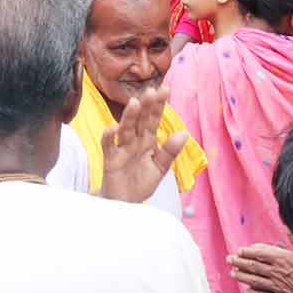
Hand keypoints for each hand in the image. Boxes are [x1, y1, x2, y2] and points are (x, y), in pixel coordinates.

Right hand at [99, 84, 185, 203]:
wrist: (124, 204)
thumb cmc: (141, 182)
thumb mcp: (160, 167)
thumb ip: (170, 151)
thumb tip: (184, 133)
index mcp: (148, 140)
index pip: (153, 119)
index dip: (159, 105)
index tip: (165, 88)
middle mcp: (135, 140)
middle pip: (140, 120)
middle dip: (145, 106)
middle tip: (151, 90)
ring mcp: (122, 149)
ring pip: (125, 129)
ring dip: (129, 117)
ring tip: (134, 102)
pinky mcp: (111, 160)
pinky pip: (109, 146)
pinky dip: (109, 137)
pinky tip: (112, 128)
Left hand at [229, 245, 292, 292]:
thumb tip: (288, 226)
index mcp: (283, 258)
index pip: (261, 254)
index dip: (249, 252)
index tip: (240, 250)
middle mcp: (277, 272)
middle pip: (254, 266)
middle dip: (240, 262)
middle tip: (230, 259)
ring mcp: (278, 287)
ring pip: (255, 281)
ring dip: (243, 277)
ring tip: (233, 273)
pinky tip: (249, 291)